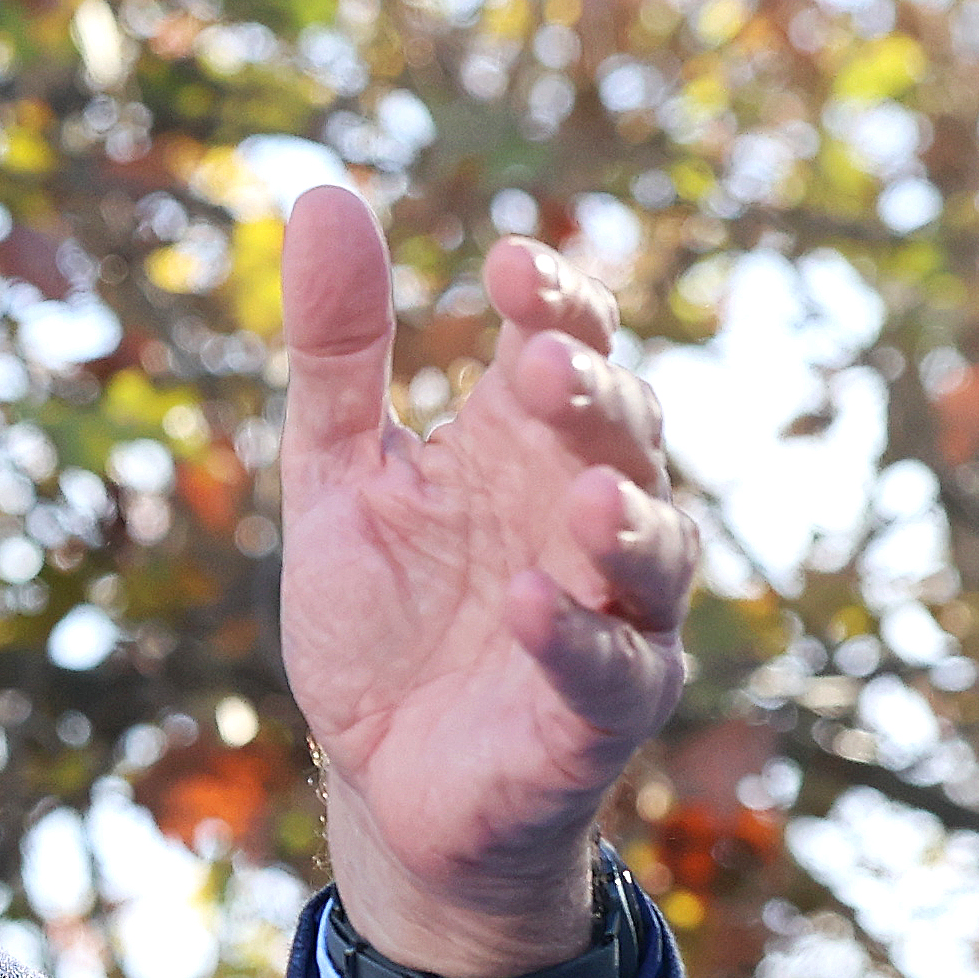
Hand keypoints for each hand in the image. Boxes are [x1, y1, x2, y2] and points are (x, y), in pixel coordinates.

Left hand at [275, 185, 696, 977]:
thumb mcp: (340, 478)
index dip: (556, 305)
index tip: (508, 266)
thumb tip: (324, 192)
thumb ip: (340, 354)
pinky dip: (571, 635)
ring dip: (622, 518)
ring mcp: (613, 614)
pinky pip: (604, 667)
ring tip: (580, 495)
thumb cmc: (384, 623)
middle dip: (590, 398)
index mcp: (530, 446)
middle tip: (538, 362)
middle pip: (622, 436)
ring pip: (654, 550)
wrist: (384, 785)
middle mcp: (591, 515)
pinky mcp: (600, 712)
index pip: (569, 348)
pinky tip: (527, 603)